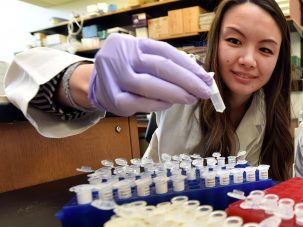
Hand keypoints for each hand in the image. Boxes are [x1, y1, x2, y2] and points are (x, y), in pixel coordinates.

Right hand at [88, 34, 212, 115]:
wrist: (95, 81)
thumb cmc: (128, 69)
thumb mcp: (143, 57)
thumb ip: (167, 64)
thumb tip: (199, 77)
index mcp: (135, 44)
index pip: (166, 52)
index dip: (189, 66)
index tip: (206, 78)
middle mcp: (123, 57)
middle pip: (160, 67)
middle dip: (187, 81)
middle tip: (204, 91)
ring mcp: (115, 77)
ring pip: (149, 86)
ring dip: (174, 94)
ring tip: (191, 99)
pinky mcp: (112, 98)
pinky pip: (139, 103)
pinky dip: (157, 104)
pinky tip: (169, 104)